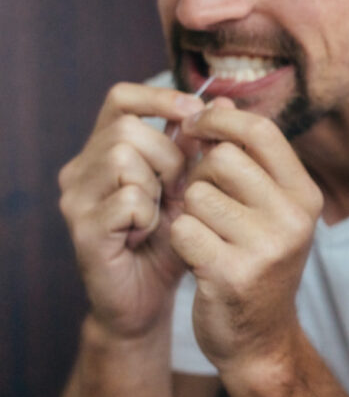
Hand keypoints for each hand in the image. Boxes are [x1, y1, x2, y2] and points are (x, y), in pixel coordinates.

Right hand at [58, 82, 204, 337]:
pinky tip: (148, 233)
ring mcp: (77, 199)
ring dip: (158, 184)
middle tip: (178, 189)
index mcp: (104, 150)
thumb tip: (223, 101)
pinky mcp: (82, 230)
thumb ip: (199, 146)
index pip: (120, 98)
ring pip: (122, 157)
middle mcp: (81, 169)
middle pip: (127, 128)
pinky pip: (127, 200)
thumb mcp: (191, 185)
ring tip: (162, 212)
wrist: (148, 299)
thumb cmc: (172, 238)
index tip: (194, 112)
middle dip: (168, 155)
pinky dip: (149, 215)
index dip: (158, 98)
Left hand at [169, 98, 323, 376]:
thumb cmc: (257, 259)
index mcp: (306, 194)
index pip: (261, 131)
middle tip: (202, 197)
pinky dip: (180, 239)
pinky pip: (184, 229)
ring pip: (198, 194)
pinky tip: (197, 255)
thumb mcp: (267, 206)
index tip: (194, 124)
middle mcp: (294, 218)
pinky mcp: (233, 274)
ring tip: (205, 231)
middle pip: (224, 158)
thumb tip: (215, 99)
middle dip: (200, 173)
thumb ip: (245, 156)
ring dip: (189, 210)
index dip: (220, 119)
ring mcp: (267, 248)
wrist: (260, 336)